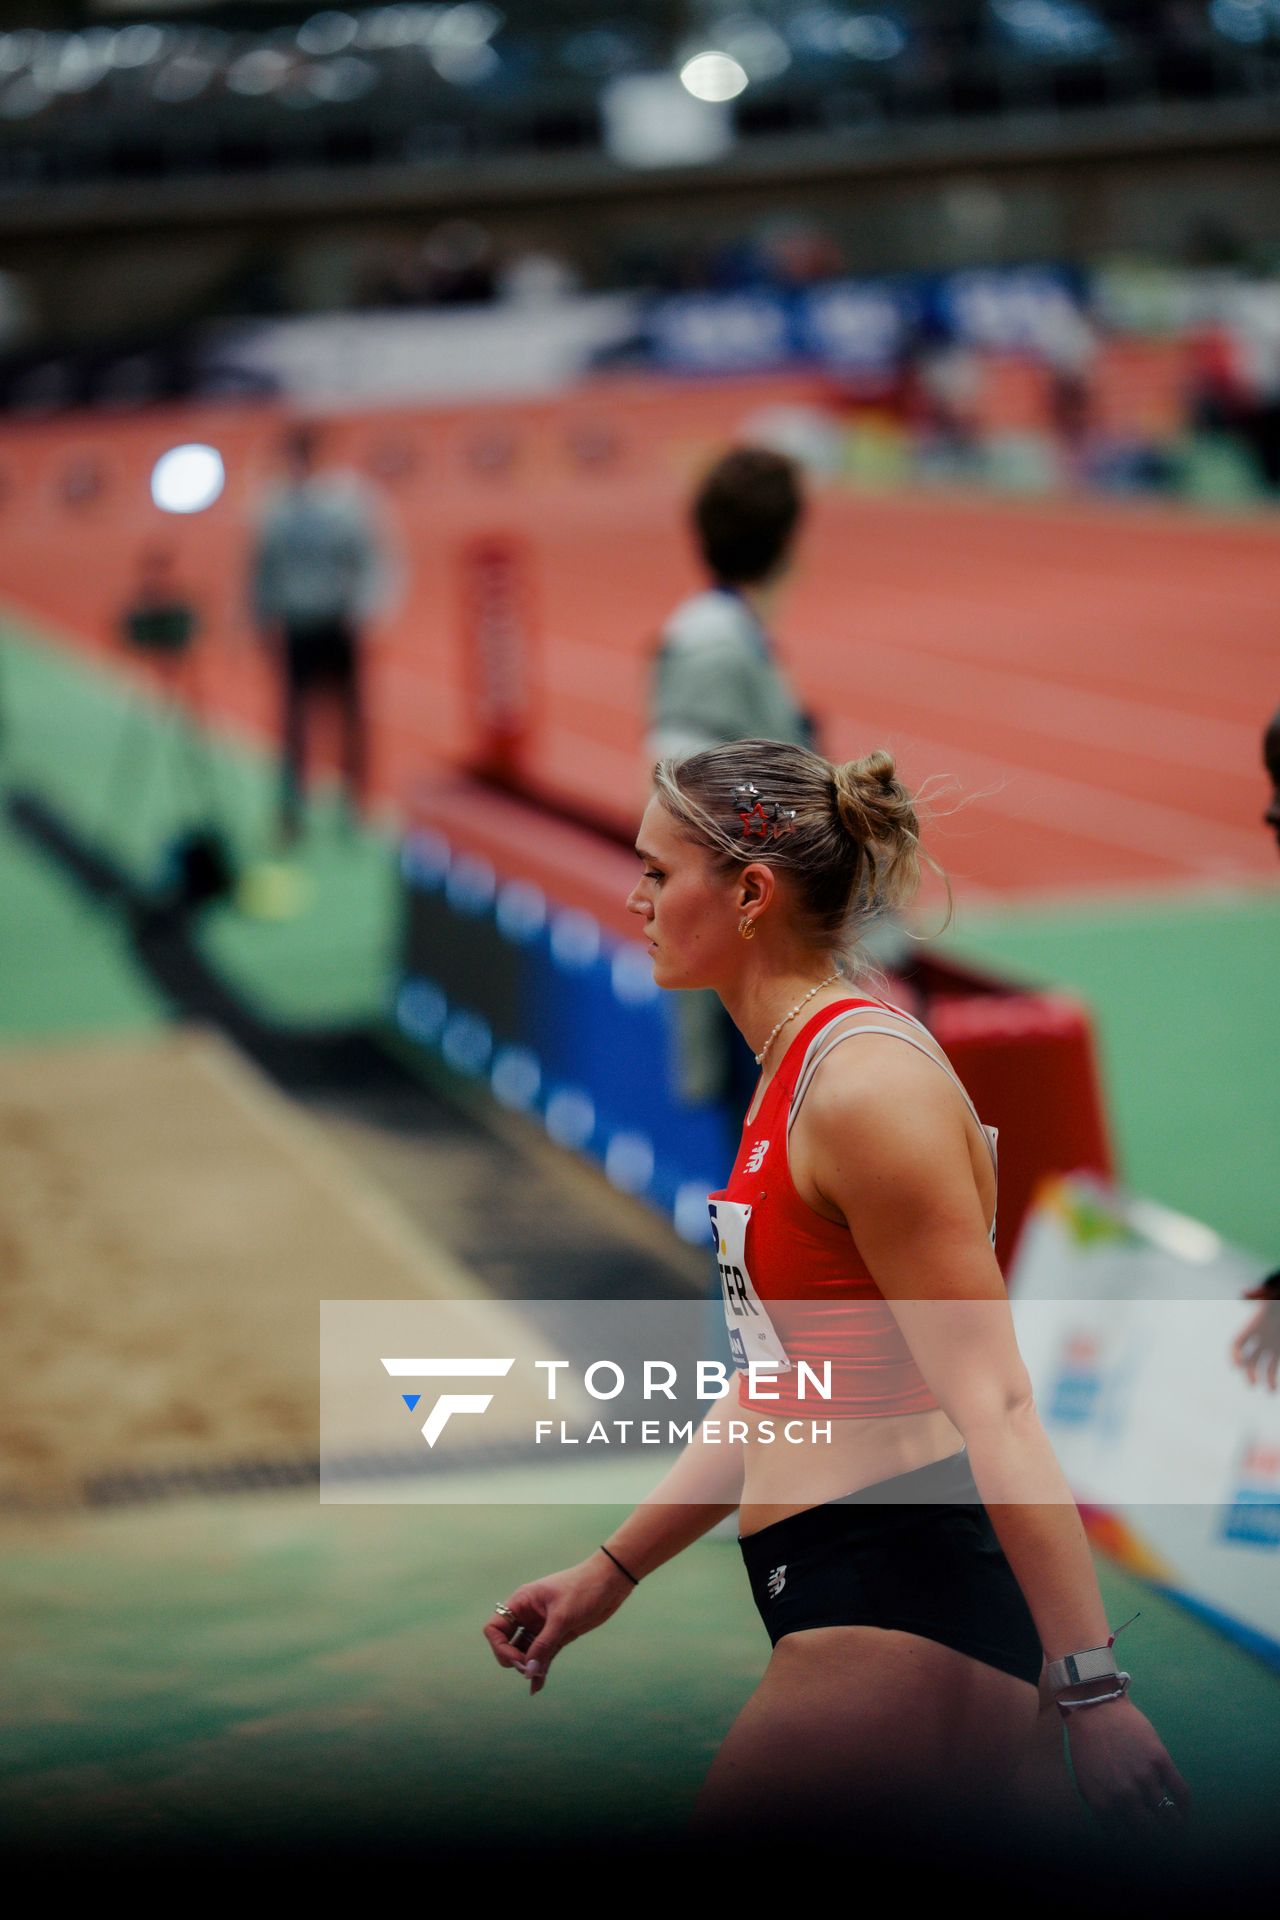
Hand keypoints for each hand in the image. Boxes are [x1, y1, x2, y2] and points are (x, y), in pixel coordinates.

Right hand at [482, 1551, 634, 1696]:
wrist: (611, 1582)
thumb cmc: (584, 1588)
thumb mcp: (562, 1617)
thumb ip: (544, 1644)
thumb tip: (528, 1671)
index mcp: (522, 1602)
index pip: (495, 1628)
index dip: (500, 1647)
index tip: (519, 1660)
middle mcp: (528, 1615)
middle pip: (506, 1642)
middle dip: (513, 1658)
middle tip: (529, 1670)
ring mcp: (542, 1626)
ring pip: (525, 1652)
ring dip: (528, 1667)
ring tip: (535, 1681)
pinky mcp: (557, 1635)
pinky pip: (543, 1655)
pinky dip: (540, 1669)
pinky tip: (538, 1685)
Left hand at [1064, 1695, 1191, 1839]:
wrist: (1095, 1708)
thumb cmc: (1088, 1745)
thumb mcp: (1086, 1782)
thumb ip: (1103, 1808)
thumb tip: (1121, 1831)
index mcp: (1102, 1802)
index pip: (1125, 1838)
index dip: (1136, 1843)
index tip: (1143, 1841)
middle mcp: (1124, 1794)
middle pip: (1149, 1831)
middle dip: (1157, 1838)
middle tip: (1163, 1838)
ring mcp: (1143, 1777)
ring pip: (1166, 1814)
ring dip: (1175, 1825)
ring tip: (1178, 1828)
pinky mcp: (1160, 1760)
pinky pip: (1180, 1791)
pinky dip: (1186, 1806)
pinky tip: (1185, 1811)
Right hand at [1232, 1301, 1279, 1390]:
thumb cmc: (1276, 1294)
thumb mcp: (1269, 1294)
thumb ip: (1258, 1294)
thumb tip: (1244, 1292)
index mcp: (1253, 1326)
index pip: (1237, 1343)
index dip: (1233, 1355)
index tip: (1235, 1366)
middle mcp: (1260, 1338)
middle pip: (1249, 1359)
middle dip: (1249, 1372)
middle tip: (1252, 1385)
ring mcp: (1271, 1344)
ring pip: (1264, 1365)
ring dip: (1266, 1379)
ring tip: (1270, 1391)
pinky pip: (1276, 1365)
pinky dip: (1274, 1375)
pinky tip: (1277, 1385)